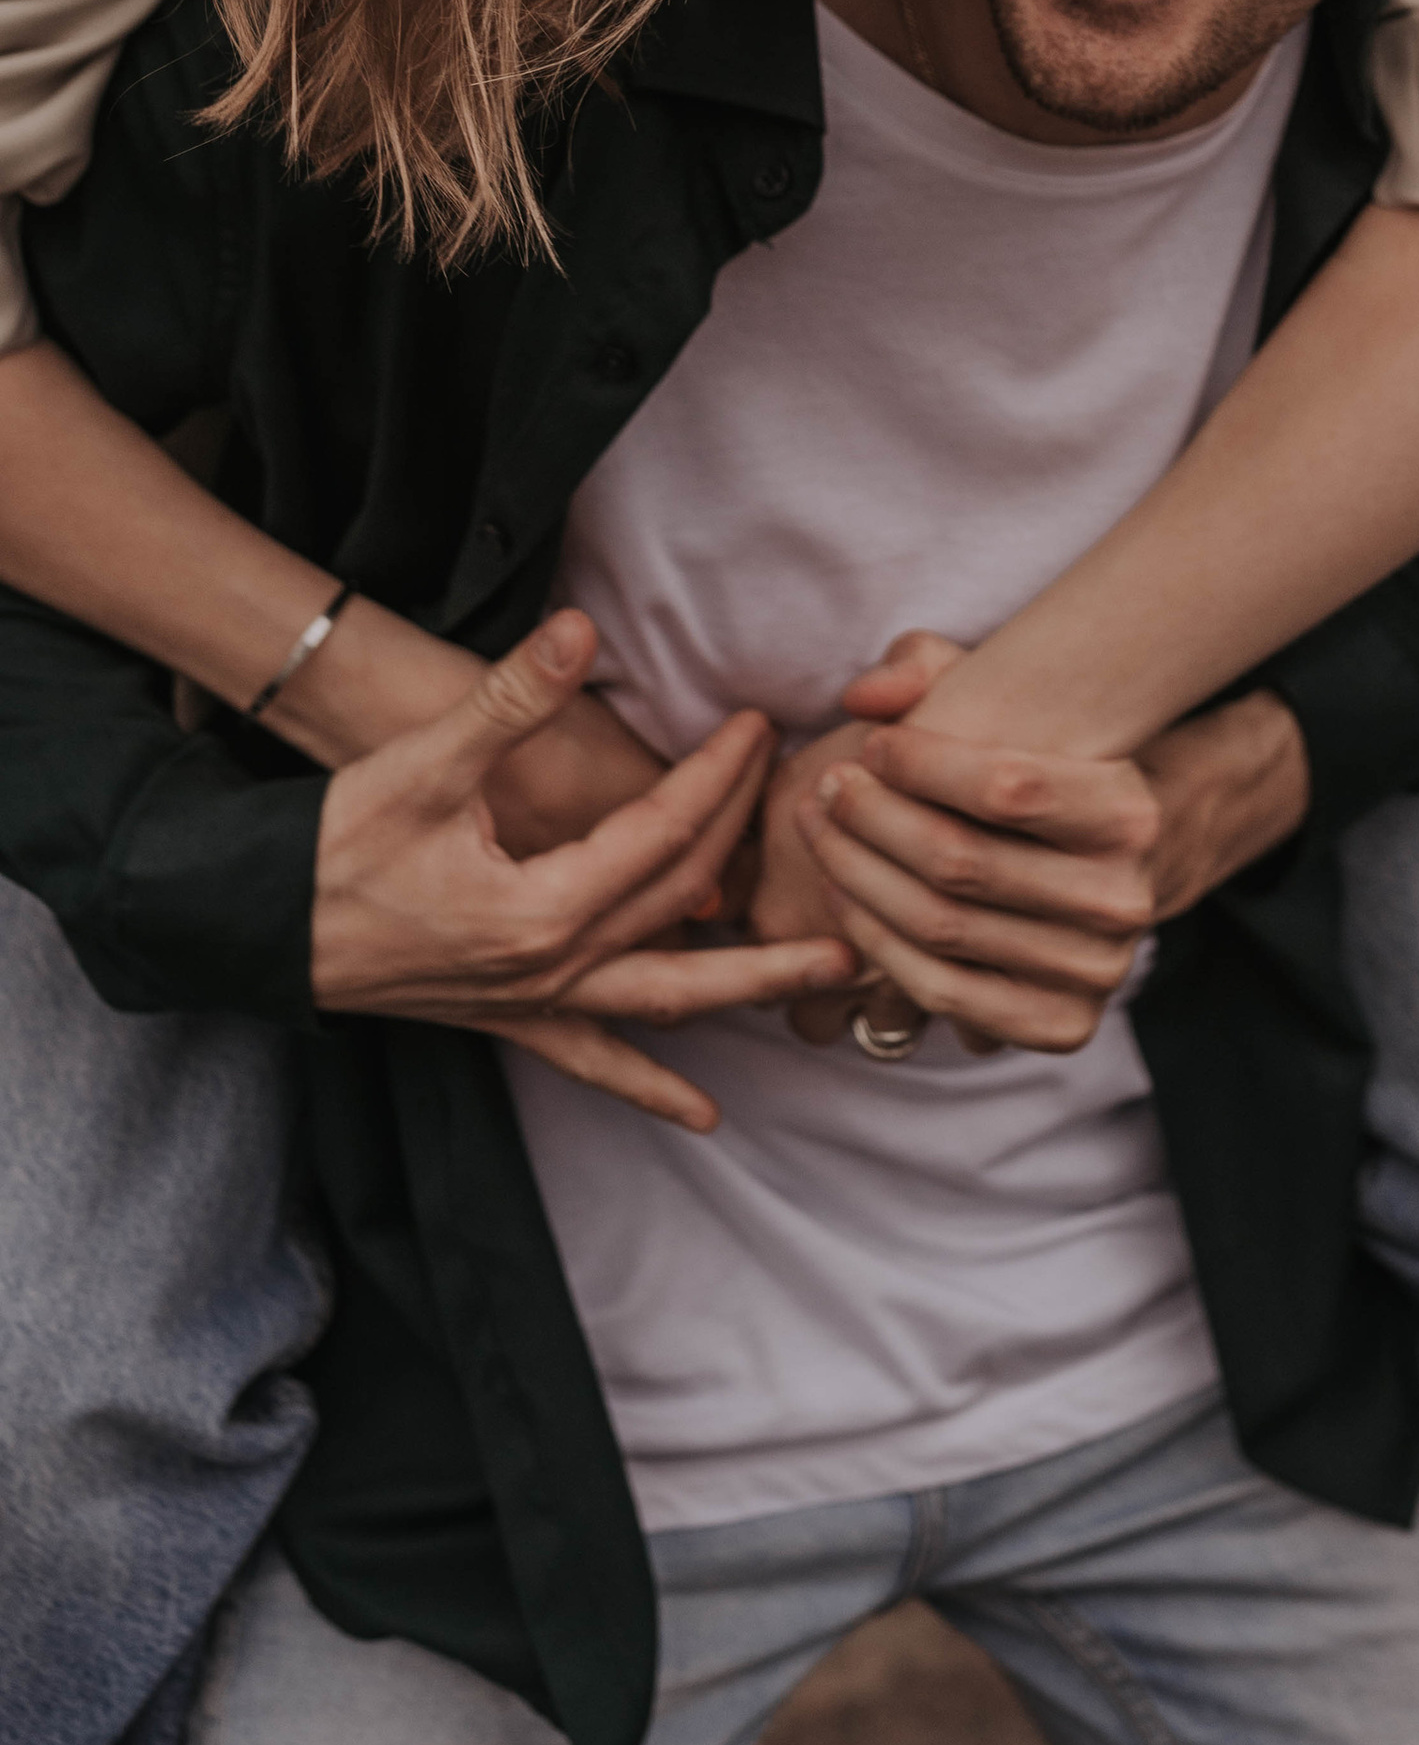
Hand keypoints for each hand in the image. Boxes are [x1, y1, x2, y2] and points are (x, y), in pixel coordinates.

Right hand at [311, 610, 856, 1127]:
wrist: (258, 925)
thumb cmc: (337, 844)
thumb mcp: (426, 761)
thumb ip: (511, 699)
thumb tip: (580, 630)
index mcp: (543, 908)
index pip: (664, 832)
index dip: (719, 775)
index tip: (761, 727)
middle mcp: (553, 969)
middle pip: (683, 902)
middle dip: (751, 845)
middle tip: (816, 805)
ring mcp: (535, 1005)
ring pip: (668, 997)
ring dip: (750, 984)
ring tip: (833, 972)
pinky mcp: (511, 1020)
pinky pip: (596, 1061)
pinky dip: (651, 1085)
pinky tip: (701, 1114)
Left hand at [784, 649, 1311, 1056]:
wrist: (1100, 867)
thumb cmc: (1037, 775)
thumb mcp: (1010, 706)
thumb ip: (928, 666)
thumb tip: (865, 696)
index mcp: (1130, 811)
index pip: (1007, 786)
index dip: (920, 764)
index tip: (871, 744)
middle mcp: (1122, 898)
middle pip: (961, 861)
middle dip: (872, 820)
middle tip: (826, 788)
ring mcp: (1095, 970)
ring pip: (941, 927)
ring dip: (858, 876)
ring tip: (821, 834)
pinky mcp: (1061, 1025)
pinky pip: (942, 990)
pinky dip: (878, 942)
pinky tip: (843, 894)